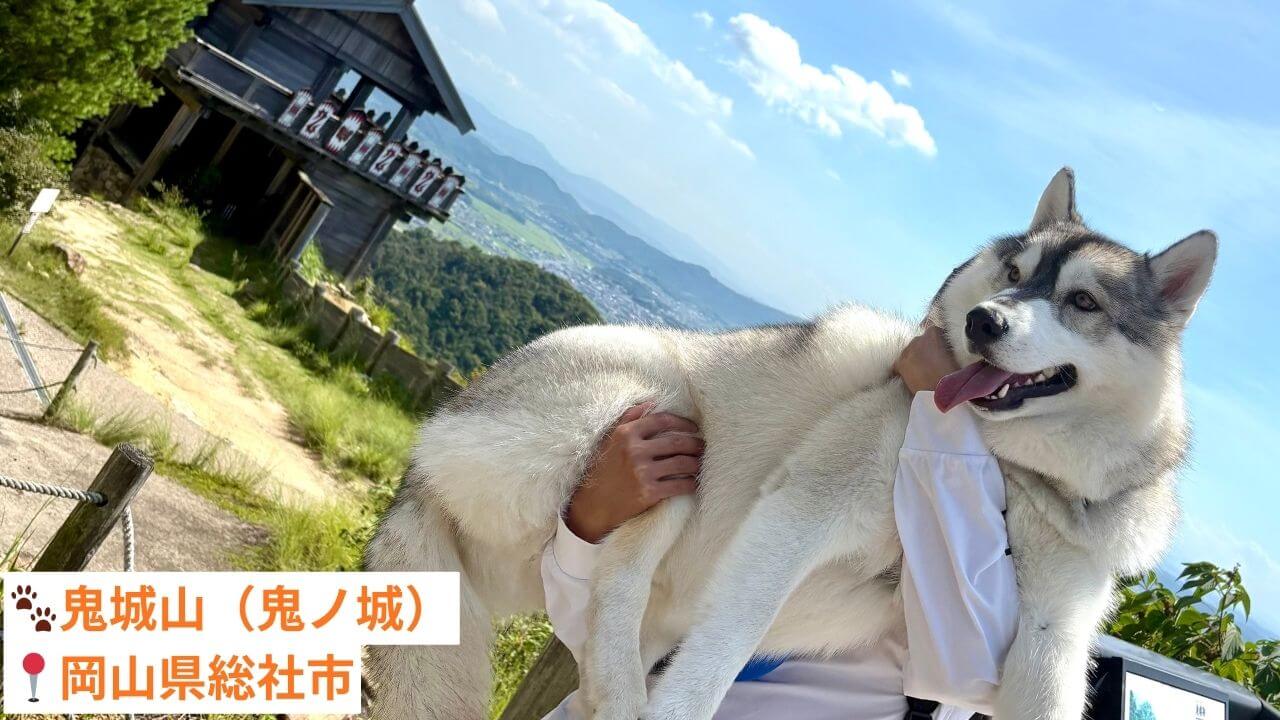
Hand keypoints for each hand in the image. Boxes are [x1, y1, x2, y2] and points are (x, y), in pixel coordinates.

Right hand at [565, 403, 702, 542]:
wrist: (592, 506)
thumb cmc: (603, 470)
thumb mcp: (610, 440)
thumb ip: (629, 418)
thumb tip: (652, 402)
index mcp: (626, 434)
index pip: (662, 420)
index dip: (683, 423)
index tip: (694, 429)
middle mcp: (634, 451)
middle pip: (677, 442)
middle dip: (695, 444)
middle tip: (704, 446)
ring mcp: (642, 472)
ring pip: (682, 463)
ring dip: (697, 463)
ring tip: (702, 463)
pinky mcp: (649, 493)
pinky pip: (680, 485)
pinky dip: (692, 483)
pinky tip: (695, 483)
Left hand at [893, 324, 958, 393]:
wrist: (942, 391)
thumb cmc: (954, 374)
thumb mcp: (955, 354)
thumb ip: (947, 345)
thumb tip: (944, 347)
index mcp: (933, 333)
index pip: (933, 331)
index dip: (938, 342)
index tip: (942, 351)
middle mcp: (918, 338)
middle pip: (920, 341)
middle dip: (925, 349)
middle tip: (932, 363)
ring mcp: (907, 351)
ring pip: (909, 351)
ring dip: (914, 358)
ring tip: (922, 371)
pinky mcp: (899, 364)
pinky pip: (898, 364)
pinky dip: (902, 368)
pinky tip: (908, 376)